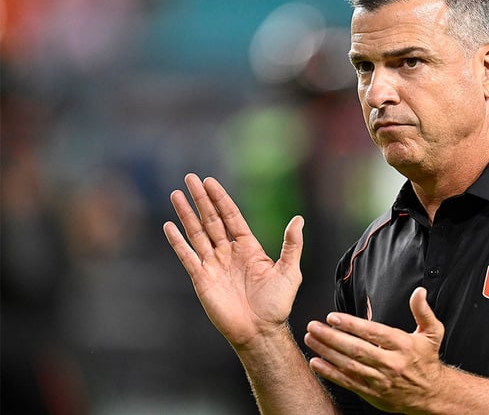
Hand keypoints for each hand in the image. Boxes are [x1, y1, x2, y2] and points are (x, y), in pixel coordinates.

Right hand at [163, 173, 303, 348]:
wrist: (260, 331)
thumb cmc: (277, 304)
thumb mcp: (289, 272)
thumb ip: (292, 245)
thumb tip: (298, 219)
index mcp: (249, 248)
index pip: (231, 217)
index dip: (220, 199)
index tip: (210, 182)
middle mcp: (229, 252)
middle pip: (211, 220)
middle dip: (201, 199)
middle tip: (190, 177)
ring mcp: (214, 265)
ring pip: (197, 233)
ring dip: (186, 214)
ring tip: (176, 194)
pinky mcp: (202, 279)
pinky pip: (187, 256)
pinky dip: (178, 241)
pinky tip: (169, 226)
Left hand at [304, 287, 445, 413]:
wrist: (431, 394)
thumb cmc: (427, 361)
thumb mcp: (432, 333)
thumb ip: (423, 311)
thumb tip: (419, 292)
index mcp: (403, 346)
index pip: (374, 333)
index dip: (352, 325)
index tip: (333, 317)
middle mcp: (390, 363)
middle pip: (357, 349)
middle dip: (332, 337)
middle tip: (314, 326)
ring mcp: (379, 380)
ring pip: (349, 365)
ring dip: (327, 352)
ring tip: (312, 340)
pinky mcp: (372, 393)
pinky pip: (348, 382)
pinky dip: (330, 373)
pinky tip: (317, 363)